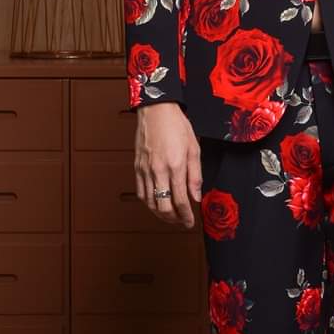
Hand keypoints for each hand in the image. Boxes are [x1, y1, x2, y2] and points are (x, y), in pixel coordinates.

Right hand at [133, 102, 201, 229]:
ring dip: (160, 214)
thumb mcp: (194, 149)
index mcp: (175, 166)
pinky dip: (148, 203)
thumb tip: (196, 197)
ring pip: (149, 202)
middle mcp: (158, 170)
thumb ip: (195, 176)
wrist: (156, 110)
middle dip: (173, 220)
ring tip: (170, 217)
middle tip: (181, 223)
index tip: (190, 222)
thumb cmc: (176, 126)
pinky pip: (140, 192)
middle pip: (163, 207)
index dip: (186, 215)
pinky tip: (156, 204)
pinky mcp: (137, 167)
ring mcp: (145, 170)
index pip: (180, 200)